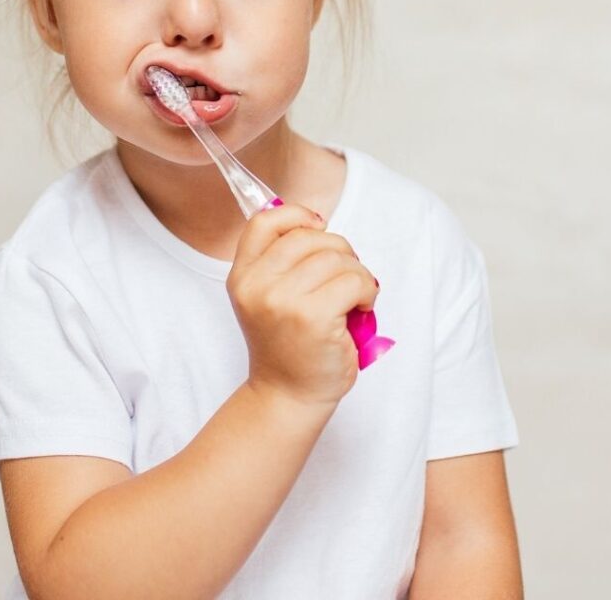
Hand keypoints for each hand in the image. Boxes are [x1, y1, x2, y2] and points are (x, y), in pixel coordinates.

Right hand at [227, 203, 379, 408]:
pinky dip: (367, 290)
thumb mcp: (268, 298)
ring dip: (357, 273)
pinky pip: (354, 281)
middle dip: (339, 250)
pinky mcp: (313, 317)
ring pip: (336, 257)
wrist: (288, 395)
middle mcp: (256, 285)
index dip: (296, 215)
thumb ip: (281, 261)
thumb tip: (314, 222)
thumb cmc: (289, 345)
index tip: (318, 227)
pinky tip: (362, 307)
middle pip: (309, 237)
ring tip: (355, 296)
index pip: (264, 222)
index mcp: (242, 276)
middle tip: (347, 276)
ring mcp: (282, 301)